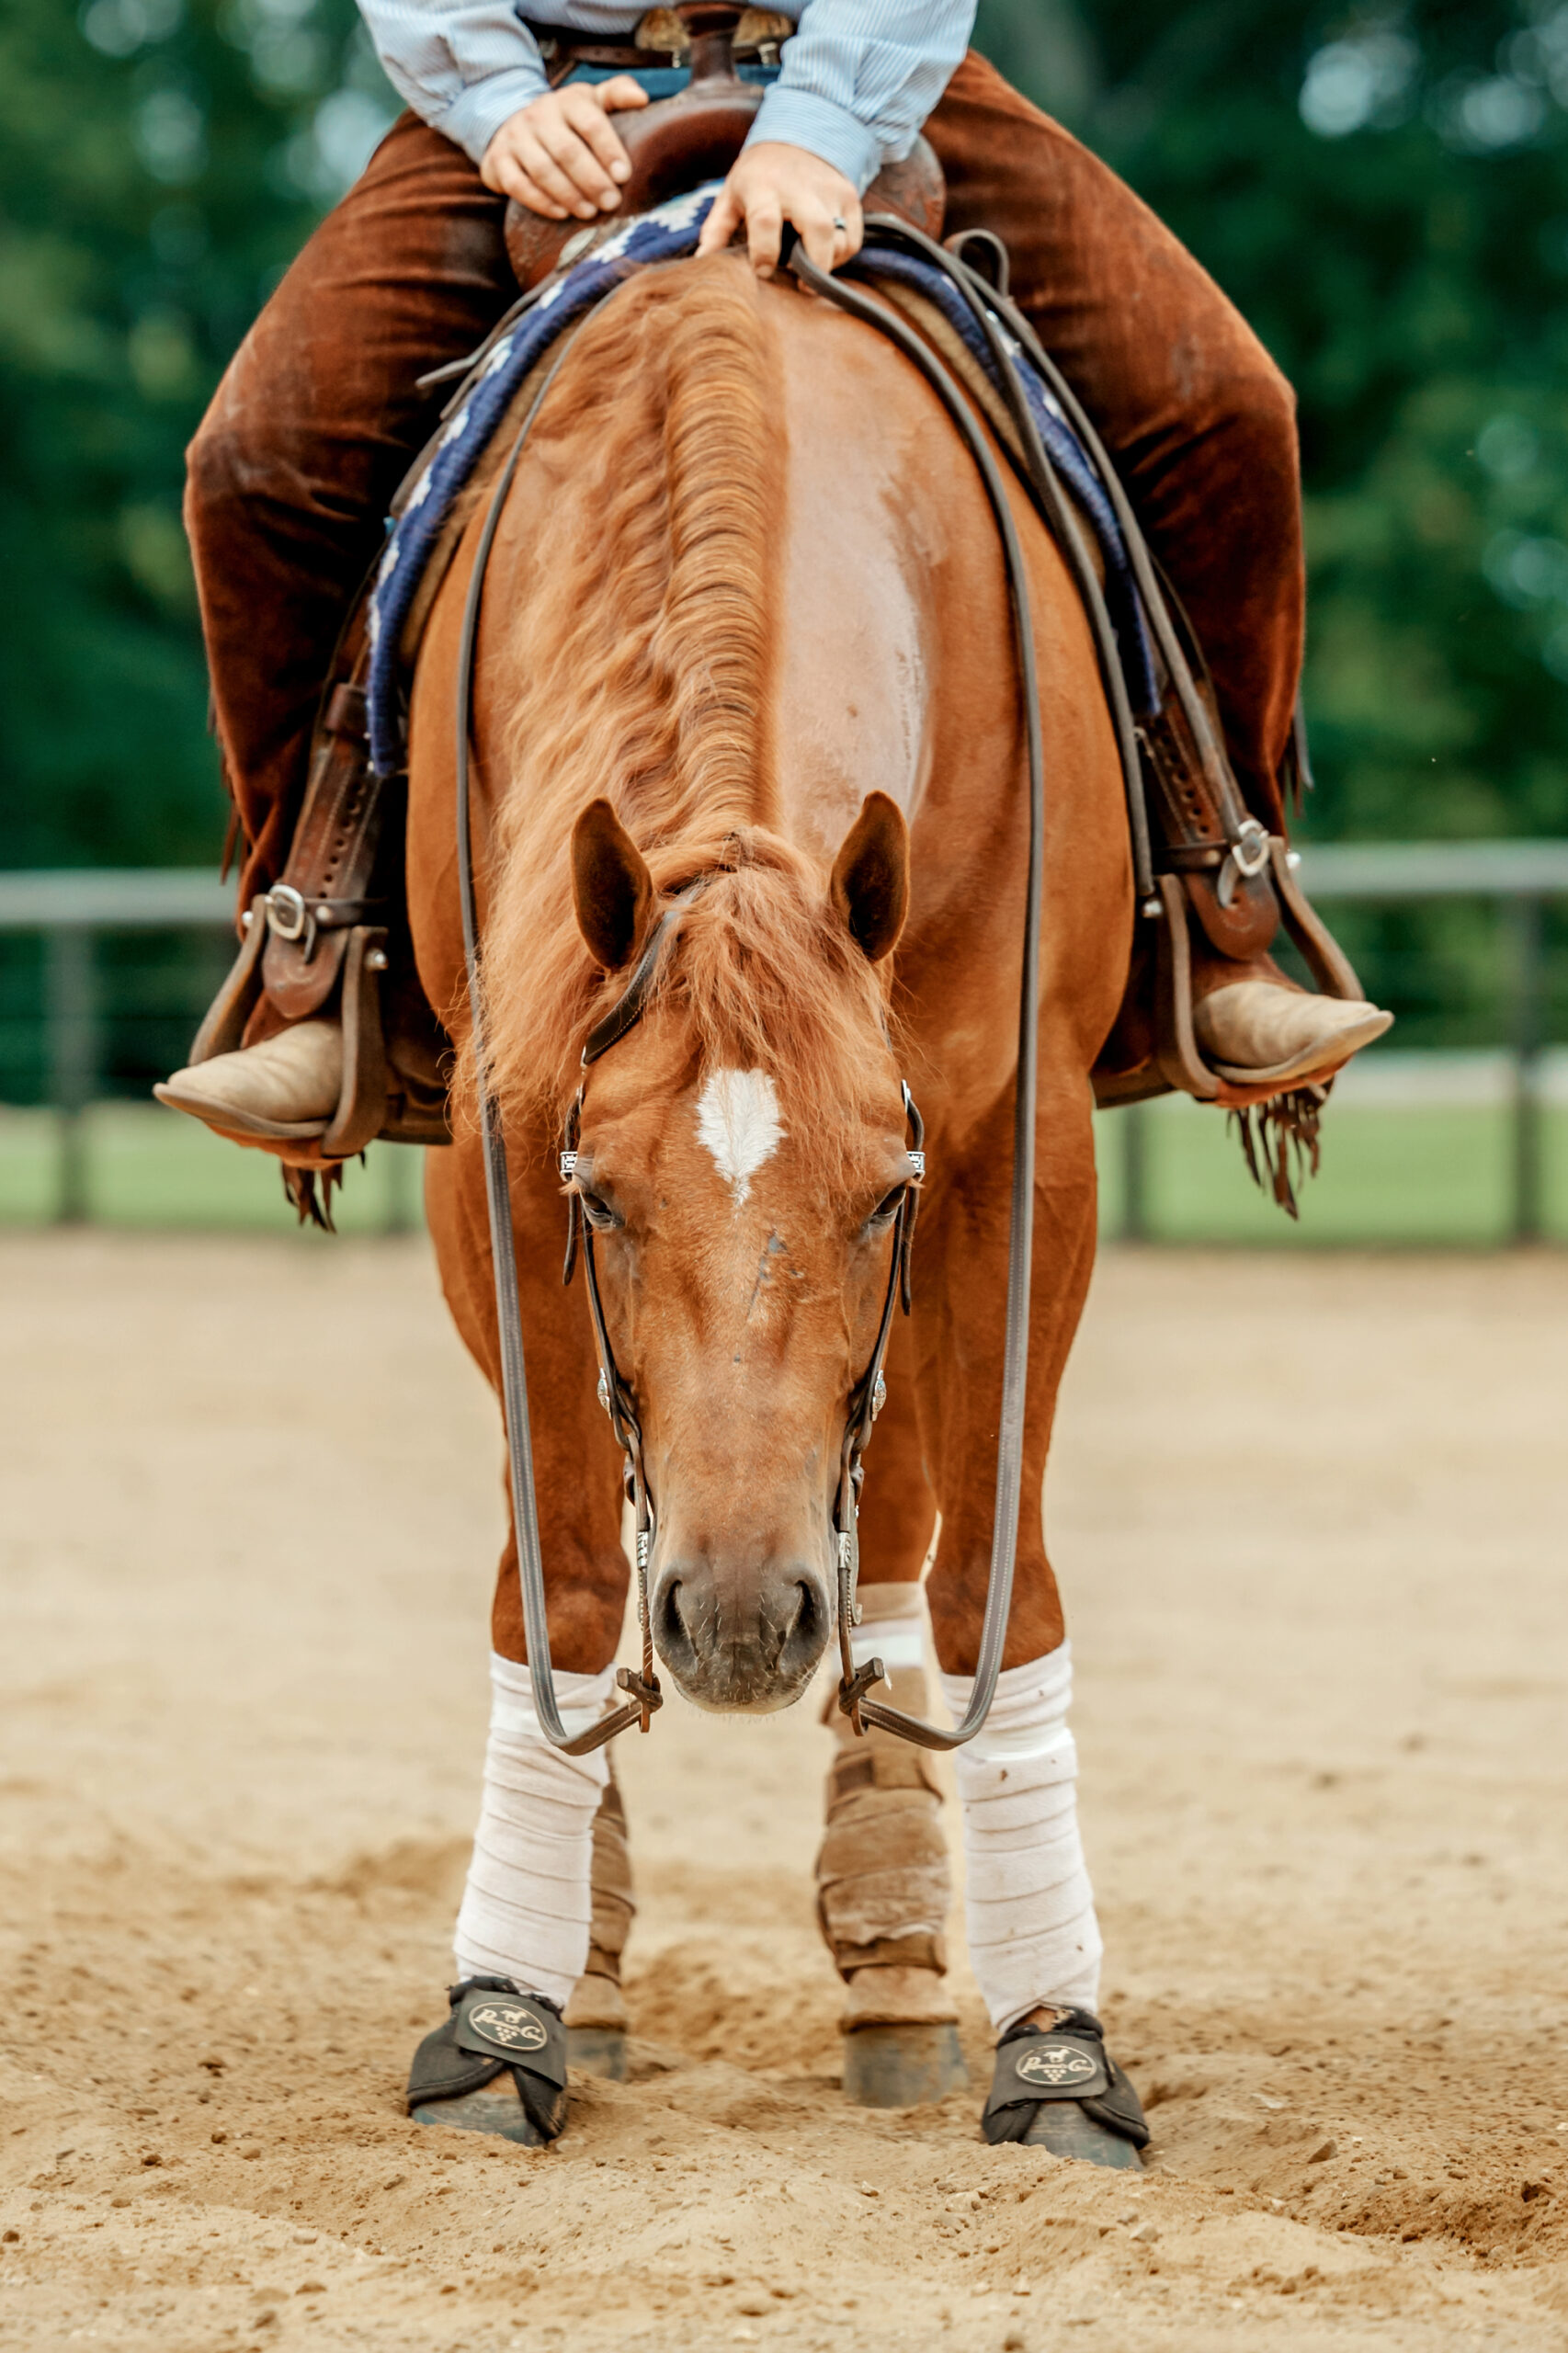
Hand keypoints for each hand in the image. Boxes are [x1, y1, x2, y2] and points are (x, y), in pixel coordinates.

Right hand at [481, 75, 649, 218]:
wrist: (512, 125)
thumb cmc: (566, 121)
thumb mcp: (590, 102)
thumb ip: (616, 95)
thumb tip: (642, 98)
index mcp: (567, 101)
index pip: (590, 123)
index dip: (608, 150)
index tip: (623, 176)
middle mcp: (539, 115)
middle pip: (567, 150)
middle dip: (592, 180)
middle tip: (611, 202)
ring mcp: (516, 138)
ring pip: (543, 169)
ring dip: (569, 194)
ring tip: (590, 212)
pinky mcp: (498, 161)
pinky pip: (518, 185)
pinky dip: (541, 202)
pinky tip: (561, 213)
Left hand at [696, 140, 861, 277]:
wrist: (798, 131)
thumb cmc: (759, 174)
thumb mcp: (731, 194)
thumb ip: (716, 230)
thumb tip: (702, 264)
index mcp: (764, 185)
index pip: (766, 222)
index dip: (765, 253)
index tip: (763, 271)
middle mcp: (801, 187)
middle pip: (819, 232)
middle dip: (813, 267)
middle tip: (802, 286)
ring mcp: (830, 191)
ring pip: (840, 240)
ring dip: (827, 263)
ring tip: (809, 266)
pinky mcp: (849, 195)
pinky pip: (852, 239)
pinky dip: (841, 255)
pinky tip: (823, 254)